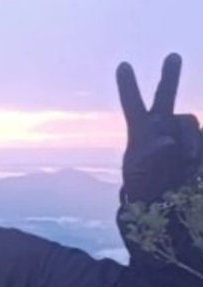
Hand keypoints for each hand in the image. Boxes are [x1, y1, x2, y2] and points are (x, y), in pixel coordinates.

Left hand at [117, 53, 202, 202]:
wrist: (165, 198)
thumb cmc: (144, 184)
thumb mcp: (139, 173)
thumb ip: (150, 156)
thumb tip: (167, 141)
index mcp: (140, 130)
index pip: (132, 104)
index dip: (128, 85)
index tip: (123, 65)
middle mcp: (161, 124)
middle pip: (165, 95)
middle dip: (170, 76)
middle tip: (173, 56)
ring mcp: (181, 132)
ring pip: (189, 123)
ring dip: (190, 140)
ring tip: (186, 160)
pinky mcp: (198, 142)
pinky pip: (201, 140)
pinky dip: (197, 149)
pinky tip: (190, 162)